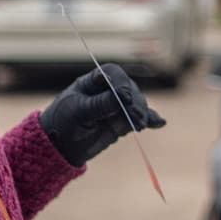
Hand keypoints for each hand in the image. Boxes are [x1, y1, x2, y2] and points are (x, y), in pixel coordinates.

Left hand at [39, 64, 165, 165]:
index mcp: (95, 80)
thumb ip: (100, 104)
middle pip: (129, 89)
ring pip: (137, 104)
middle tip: (135, 117)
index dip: (121, 83)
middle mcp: (110, 90)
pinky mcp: (124, 121)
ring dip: (141, 113)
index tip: (125, 97)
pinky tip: (159, 123)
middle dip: (134, 103)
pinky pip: (141, 118)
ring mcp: (119, 106)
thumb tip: (123, 96)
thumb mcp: (78, 112)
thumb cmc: (63, 122)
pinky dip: (150, 120)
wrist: (61, 145)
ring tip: (139, 126)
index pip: (113, 74)